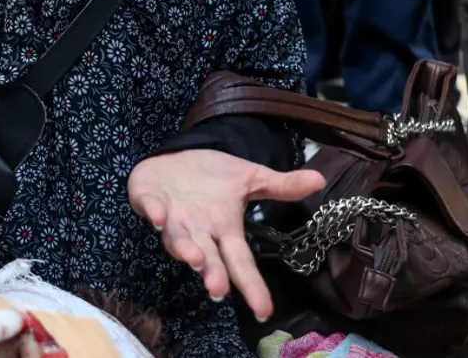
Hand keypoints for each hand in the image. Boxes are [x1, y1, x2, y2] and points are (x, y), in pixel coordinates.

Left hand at [128, 149, 324, 320]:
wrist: (177, 156)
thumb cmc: (213, 176)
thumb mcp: (249, 177)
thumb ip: (280, 185)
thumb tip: (319, 179)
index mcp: (224, 230)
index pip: (241, 262)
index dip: (252, 286)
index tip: (263, 311)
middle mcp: (198, 231)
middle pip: (207, 258)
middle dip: (212, 273)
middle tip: (217, 288)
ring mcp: (171, 217)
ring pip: (176, 239)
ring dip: (183, 248)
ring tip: (193, 257)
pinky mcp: (148, 199)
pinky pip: (148, 207)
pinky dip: (153, 212)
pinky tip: (158, 217)